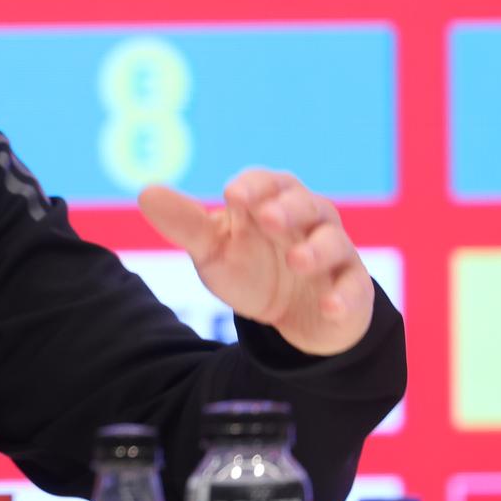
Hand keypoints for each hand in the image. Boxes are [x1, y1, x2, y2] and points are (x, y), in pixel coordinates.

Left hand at [137, 169, 373, 356]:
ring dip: (316, 249)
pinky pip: (354, 289)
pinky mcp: (351, 287)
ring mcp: (334, 253)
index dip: (252, 187)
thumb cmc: (250, 268)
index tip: (232, 196)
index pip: (266, 184)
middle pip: (305, 204)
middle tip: (268, 218)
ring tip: (296, 261)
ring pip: (333, 241)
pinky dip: (344, 297)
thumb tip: (145, 192)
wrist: (290, 316)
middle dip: (288, 209)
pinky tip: (329, 306)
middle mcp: (308, 220)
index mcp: (272, 202)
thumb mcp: (213, 250)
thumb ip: (184, 224)